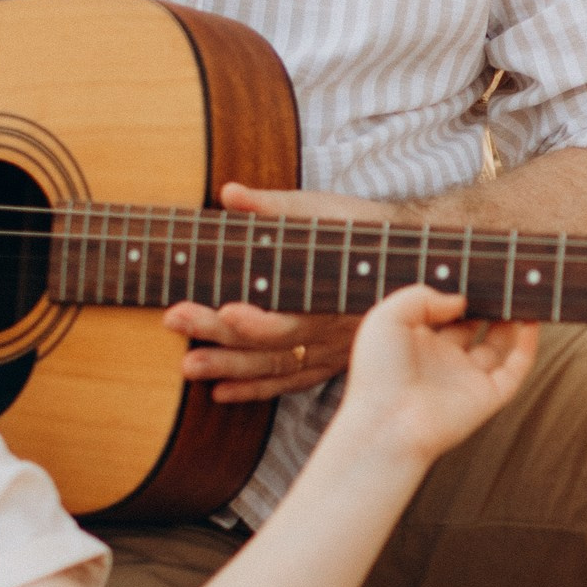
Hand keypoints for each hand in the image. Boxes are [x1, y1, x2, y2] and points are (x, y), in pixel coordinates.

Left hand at [164, 180, 375, 404]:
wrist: (411, 260)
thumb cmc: (361, 230)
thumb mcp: (323, 210)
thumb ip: (274, 207)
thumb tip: (229, 193)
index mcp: (328, 292)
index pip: (289, 315)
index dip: (256, 319)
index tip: (223, 311)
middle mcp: (328, 329)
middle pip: (271, 342)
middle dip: (218, 333)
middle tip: (174, 319)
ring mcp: (328, 349)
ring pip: (275, 367)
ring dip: (229, 368)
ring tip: (187, 367)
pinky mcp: (327, 360)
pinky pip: (289, 381)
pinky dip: (255, 389)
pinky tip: (221, 392)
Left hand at [334, 288, 537, 465]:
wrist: (388, 424)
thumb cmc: (378, 374)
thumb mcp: (386, 318)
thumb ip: (421, 297)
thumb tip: (460, 300)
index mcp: (415, 342)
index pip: (441, 312)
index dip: (457, 291)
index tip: (473, 268)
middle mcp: (443, 360)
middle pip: (472, 325)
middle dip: (486, 303)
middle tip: (501, 276)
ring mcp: (467, 379)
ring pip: (498, 345)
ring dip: (511, 320)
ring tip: (520, 291)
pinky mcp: (487, 397)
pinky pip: (515, 369)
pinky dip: (527, 346)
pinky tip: (530, 320)